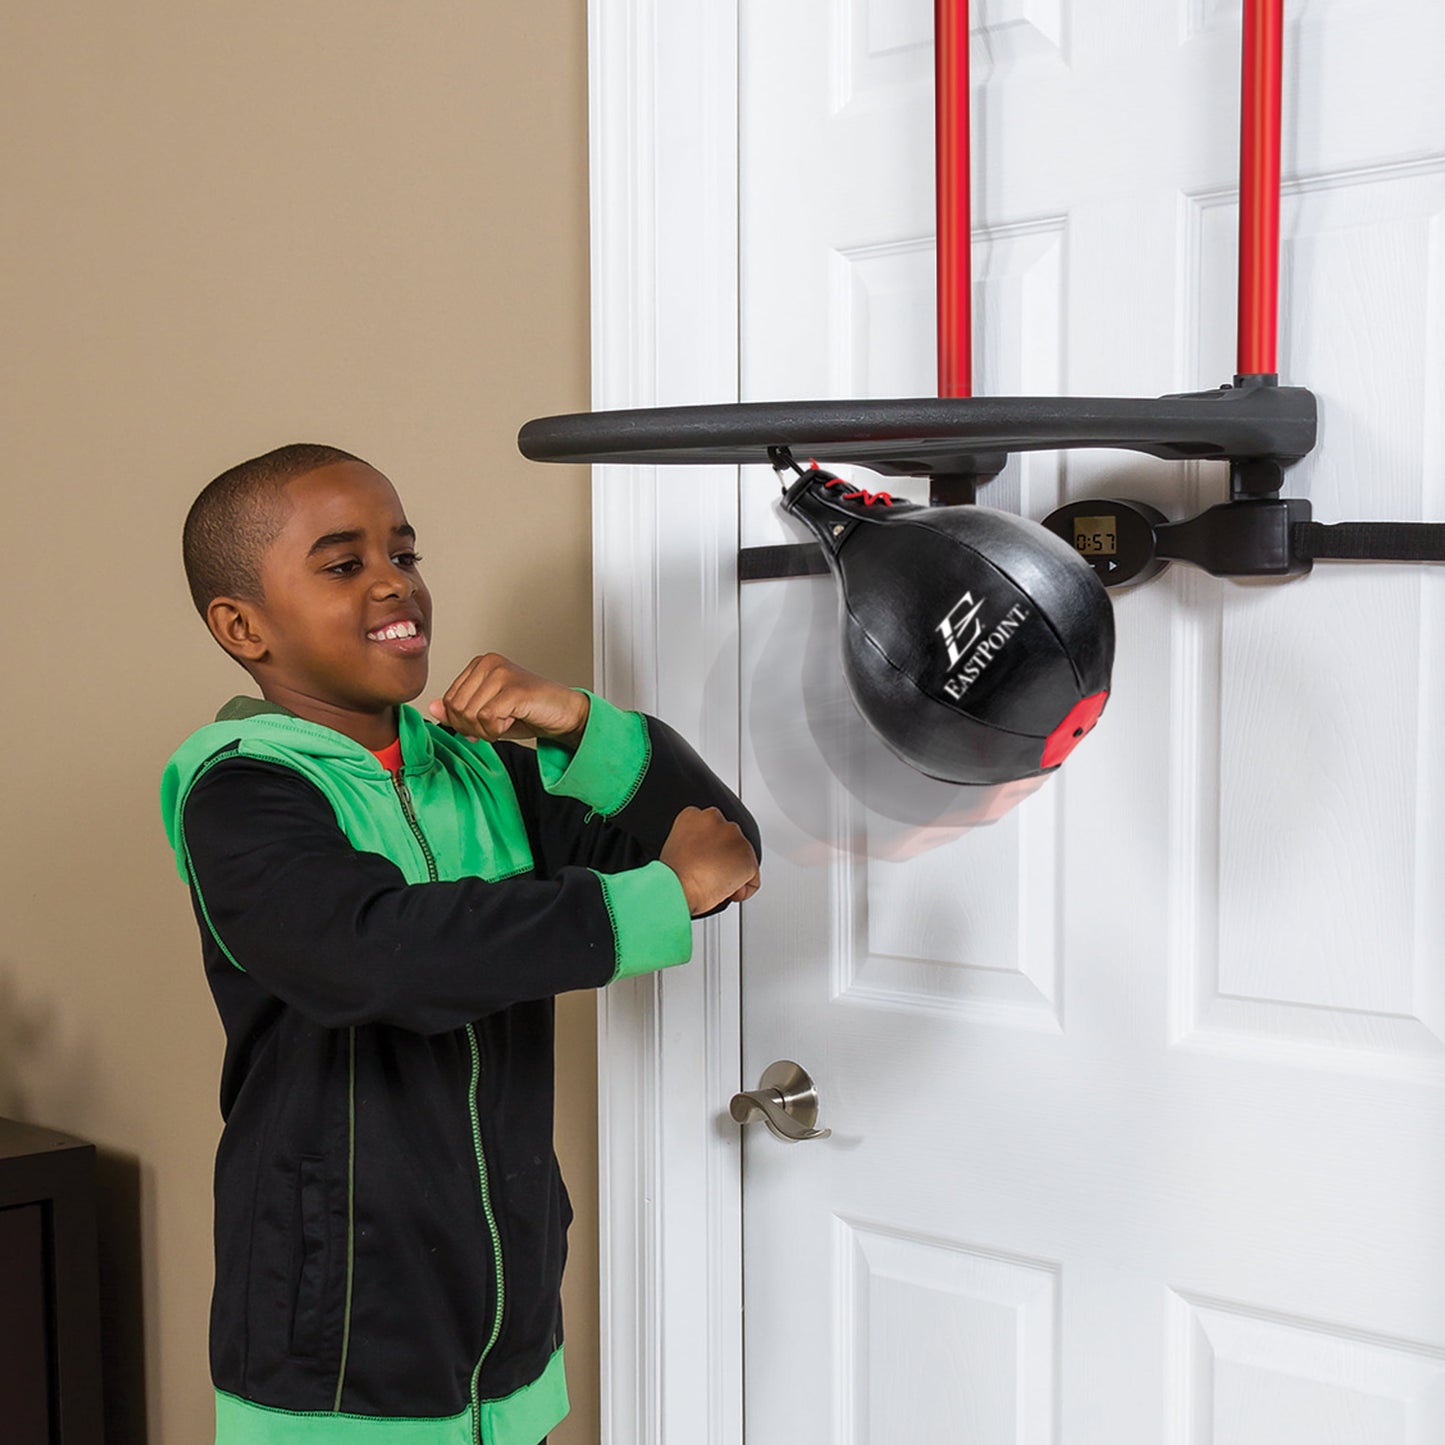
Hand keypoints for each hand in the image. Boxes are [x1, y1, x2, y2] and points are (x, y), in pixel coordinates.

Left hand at [428, 654, 588, 745]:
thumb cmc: (529, 712)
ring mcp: (501, 674)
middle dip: (473, 727)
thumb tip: (432, 708)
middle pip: (456, 708)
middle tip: (497, 725)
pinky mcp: (513, 688)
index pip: (449, 700)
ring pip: (469, 714)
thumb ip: (459, 710)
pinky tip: (513, 721)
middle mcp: (488, 663)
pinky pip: (487, 718)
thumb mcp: (486, 714)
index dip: (462, 722)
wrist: (564, 713)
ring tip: (507, 721)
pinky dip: (498, 729)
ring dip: (487, 730)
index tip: (485, 723)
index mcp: (480, 664)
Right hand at [660, 806, 760, 915]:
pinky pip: (753, 880)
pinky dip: (743, 890)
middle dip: (725, 859)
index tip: (703, 861)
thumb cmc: (671, 876)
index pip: (713, 829)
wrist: (676, 886)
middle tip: (708, 875)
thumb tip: (704, 857)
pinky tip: (725, 892)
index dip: (710, 850)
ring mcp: (734, 836)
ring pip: (743, 860)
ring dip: (733, 874)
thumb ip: (695, 844)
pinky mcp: (747, 856)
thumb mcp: (676, 849)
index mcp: (693, 815)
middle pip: (730, 842)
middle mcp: (716, 819)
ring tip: (712, 883)